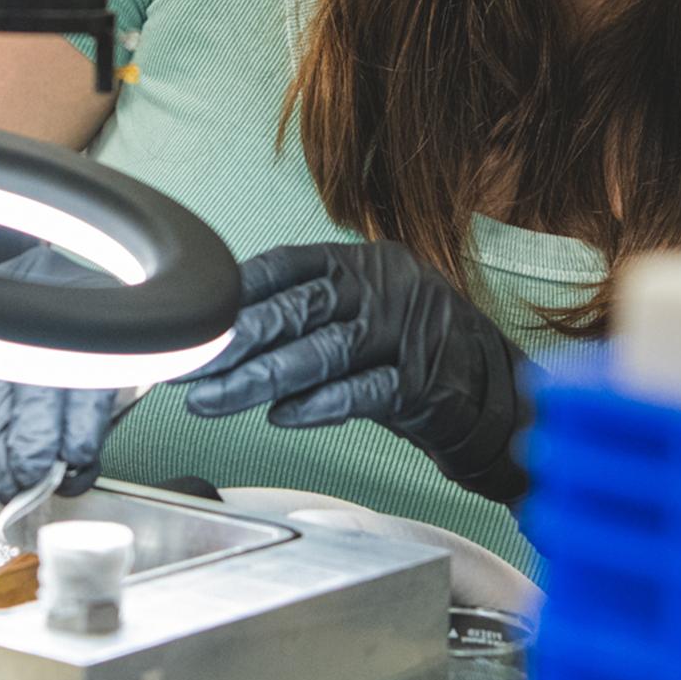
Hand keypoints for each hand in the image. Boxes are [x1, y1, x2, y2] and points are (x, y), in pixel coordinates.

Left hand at [182, 242, 528, 501]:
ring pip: (322, 352)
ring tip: (211, 401)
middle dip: (236, 339)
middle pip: (299, 309)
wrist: (493, 391)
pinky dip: (319, 405)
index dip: (237, 290)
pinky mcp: (423, 383)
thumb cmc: (410, 351)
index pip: (289, 265)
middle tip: (187, 365)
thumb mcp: (361, 313)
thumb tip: (225, 325)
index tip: (193, 315)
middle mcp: (385, 288)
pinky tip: (280, 417)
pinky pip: (363, 393)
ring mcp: (406, 333)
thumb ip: (305, 313)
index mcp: (363, 262)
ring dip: (260, 379)